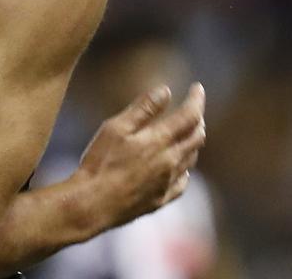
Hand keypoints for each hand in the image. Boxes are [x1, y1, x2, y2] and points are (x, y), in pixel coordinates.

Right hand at [75, 83, 206, 226]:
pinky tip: (179, 167)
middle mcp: (171, 161)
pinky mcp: (161, 199)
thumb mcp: (115, 128)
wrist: (93, 203)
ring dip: (193, 141)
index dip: (196, 99)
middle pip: (197, 137)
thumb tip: (166, 90)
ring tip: (187, 132)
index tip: (197, 87)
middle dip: (198, 119)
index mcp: (160, 141)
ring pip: (192, 158)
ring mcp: (168, 182)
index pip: (189, 115)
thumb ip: (143, 109)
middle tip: (193, 108)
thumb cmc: (100, 162)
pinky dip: (185, 167)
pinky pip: (183, 181)